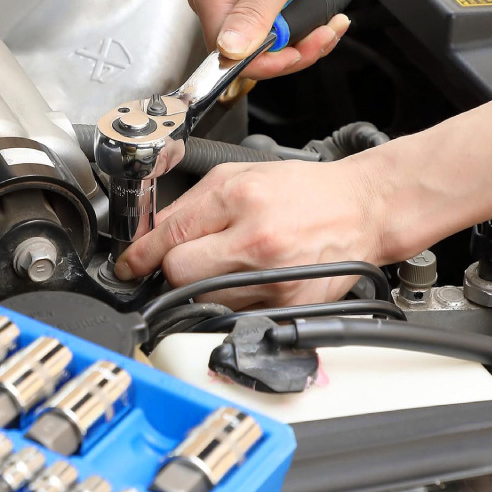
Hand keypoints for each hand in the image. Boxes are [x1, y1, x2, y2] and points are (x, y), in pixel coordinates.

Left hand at [113, 158, 381, 308]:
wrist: (363, 209)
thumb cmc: (304, 190)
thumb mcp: (240, 175)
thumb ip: (191, 204)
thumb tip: (151, 235)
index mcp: (240, 199)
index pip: (170, 236)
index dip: (140, 254)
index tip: (128, 265)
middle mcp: (257, 242)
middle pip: (179, 274)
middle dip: (173, 268)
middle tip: (189, 257)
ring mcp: (275, 280)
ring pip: (203, 301)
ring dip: (203, 287)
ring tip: (229, 264)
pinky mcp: (290, 307)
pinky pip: (237, 316)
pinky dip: (232, 303)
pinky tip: (249, 280)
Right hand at [188, 0, 349, 77]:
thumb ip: (253, 15)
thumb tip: (229, 52)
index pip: (227, 53)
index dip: (267, 61)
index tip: (301, 50)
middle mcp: (212, 0)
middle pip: (246, 54)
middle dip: (291, 51)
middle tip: (324, 33)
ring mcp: (229, 2)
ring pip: (261, 47)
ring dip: (300, 43)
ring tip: (329, 24)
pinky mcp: (246, 3)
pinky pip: (268, 33)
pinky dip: (298, 32)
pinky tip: (320, 21)